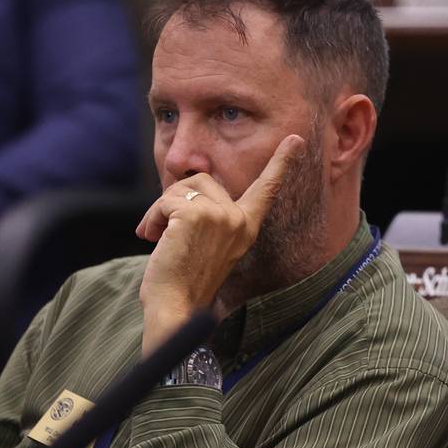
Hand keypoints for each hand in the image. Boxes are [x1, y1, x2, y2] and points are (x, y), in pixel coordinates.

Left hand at [136, 134, 303, 353]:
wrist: (176, 308)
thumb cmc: (184, 281)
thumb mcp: (206, 243)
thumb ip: (208, 216)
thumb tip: (188, 182)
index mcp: (246, 227)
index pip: (266, 189)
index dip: (281, 163)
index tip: (296, 139)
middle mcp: (238, 220)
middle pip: (201, 180)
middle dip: (174, 202)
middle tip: (162, 232)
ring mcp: (220, 216)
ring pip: (180, 189)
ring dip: (160, 211)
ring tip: (158, 237)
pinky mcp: (196, 216)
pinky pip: (165, 201)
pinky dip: (152, 219)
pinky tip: (153, 239)